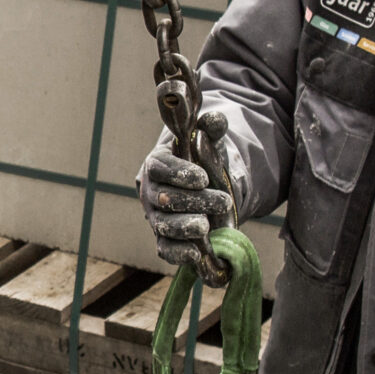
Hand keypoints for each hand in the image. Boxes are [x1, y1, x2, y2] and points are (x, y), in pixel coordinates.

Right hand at [138, 106, 234, 269]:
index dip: (179, 173)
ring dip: (184, 227)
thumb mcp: (209, 144)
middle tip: (223, 201)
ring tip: (206, 226)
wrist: (201, 190)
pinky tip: (196, 252)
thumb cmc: (201, 163)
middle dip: (194, 201)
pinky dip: (179, 253)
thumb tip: (216, 120)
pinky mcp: (164, 239)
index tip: (203, 178)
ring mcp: (156, 217)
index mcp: (157, 164)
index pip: (160, 167)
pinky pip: (165, 249)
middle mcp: (151, 191)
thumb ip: (211, 130)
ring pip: (163, 224)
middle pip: (164, 198)